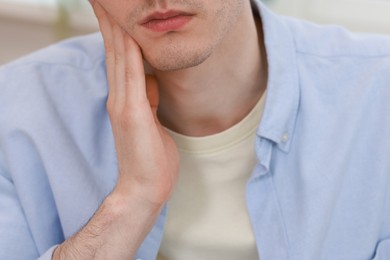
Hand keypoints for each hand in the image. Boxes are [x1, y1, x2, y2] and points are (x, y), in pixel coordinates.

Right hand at [91, 0, 179, 205]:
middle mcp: (119, 97)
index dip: (117, 32)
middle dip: (112, 21)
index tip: (116, 11)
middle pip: (115, 50)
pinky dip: (130, 50)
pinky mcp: (132, 112)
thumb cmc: (151, 159)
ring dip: (117, 27)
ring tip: (110, 4)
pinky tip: (130, 31)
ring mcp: (123, 103)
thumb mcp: (152, 122)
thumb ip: (148, 99)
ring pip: (120, 56)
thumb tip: (151, 82)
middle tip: (105, 0)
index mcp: (125, 99)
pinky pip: (132, 73)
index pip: (120, 58)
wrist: (144, 188)